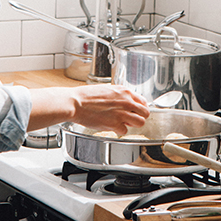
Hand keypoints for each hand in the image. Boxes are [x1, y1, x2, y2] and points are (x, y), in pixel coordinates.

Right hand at [26, 84, 149, 135]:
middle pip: (145, 113)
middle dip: (139, 117)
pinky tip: (112, 126)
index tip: (137, 111)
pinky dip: (119, 130)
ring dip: (132, 124)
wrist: (76, 102)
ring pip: (140, 122)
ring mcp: (122, 114)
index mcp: (125, 92)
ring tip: (123, 123)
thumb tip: (126, 101)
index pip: (144, 101)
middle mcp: (126, 102)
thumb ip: (120, 95)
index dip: (140, 108)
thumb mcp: (107, 89)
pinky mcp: (115, 124)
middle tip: (131, 119)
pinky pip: (125, 131)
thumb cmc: (87, 95)